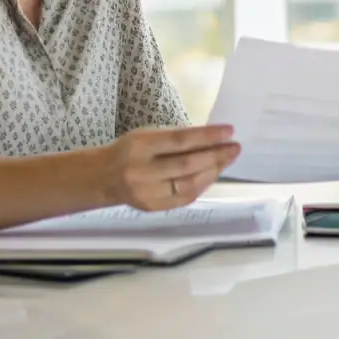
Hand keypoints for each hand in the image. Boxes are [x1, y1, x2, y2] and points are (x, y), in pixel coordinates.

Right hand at [101, 124, 240, 210]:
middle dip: (216, 156)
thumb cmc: (129, 150)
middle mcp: (143, 171)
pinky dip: (203, 184)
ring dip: (214, 171)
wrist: (102, 177)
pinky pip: (185, 197)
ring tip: (228, 159)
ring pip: (190, 184)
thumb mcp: (146, 135)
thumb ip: (175, 137)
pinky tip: (213, 173)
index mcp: (140, 146)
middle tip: (235, 147)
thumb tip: (212, 139)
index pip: (180, 141)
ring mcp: (148, 193)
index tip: (229, 131)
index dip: (208, 137)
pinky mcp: (153, 207)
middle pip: (188, 164)